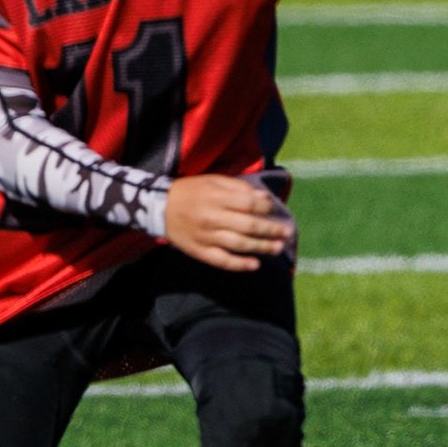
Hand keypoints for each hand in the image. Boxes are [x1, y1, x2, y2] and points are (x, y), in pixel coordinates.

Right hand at [163, 174, 296, 272]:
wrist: (159, 208)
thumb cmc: (191, 192)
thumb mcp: (213, 181)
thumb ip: (238, 188)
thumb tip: (264, 198)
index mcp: (216, 197)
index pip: (248, 204)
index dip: (266, 208)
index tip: (276, 211)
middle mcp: (212, 217)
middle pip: (248, 226)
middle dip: (271, 230)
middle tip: (288, 233)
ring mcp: (206, 237)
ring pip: (238, 244)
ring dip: (261, 248)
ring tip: (278, 248)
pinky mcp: (199, 252)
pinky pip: (222, 261)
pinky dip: (239, 264)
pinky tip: (255, 265)